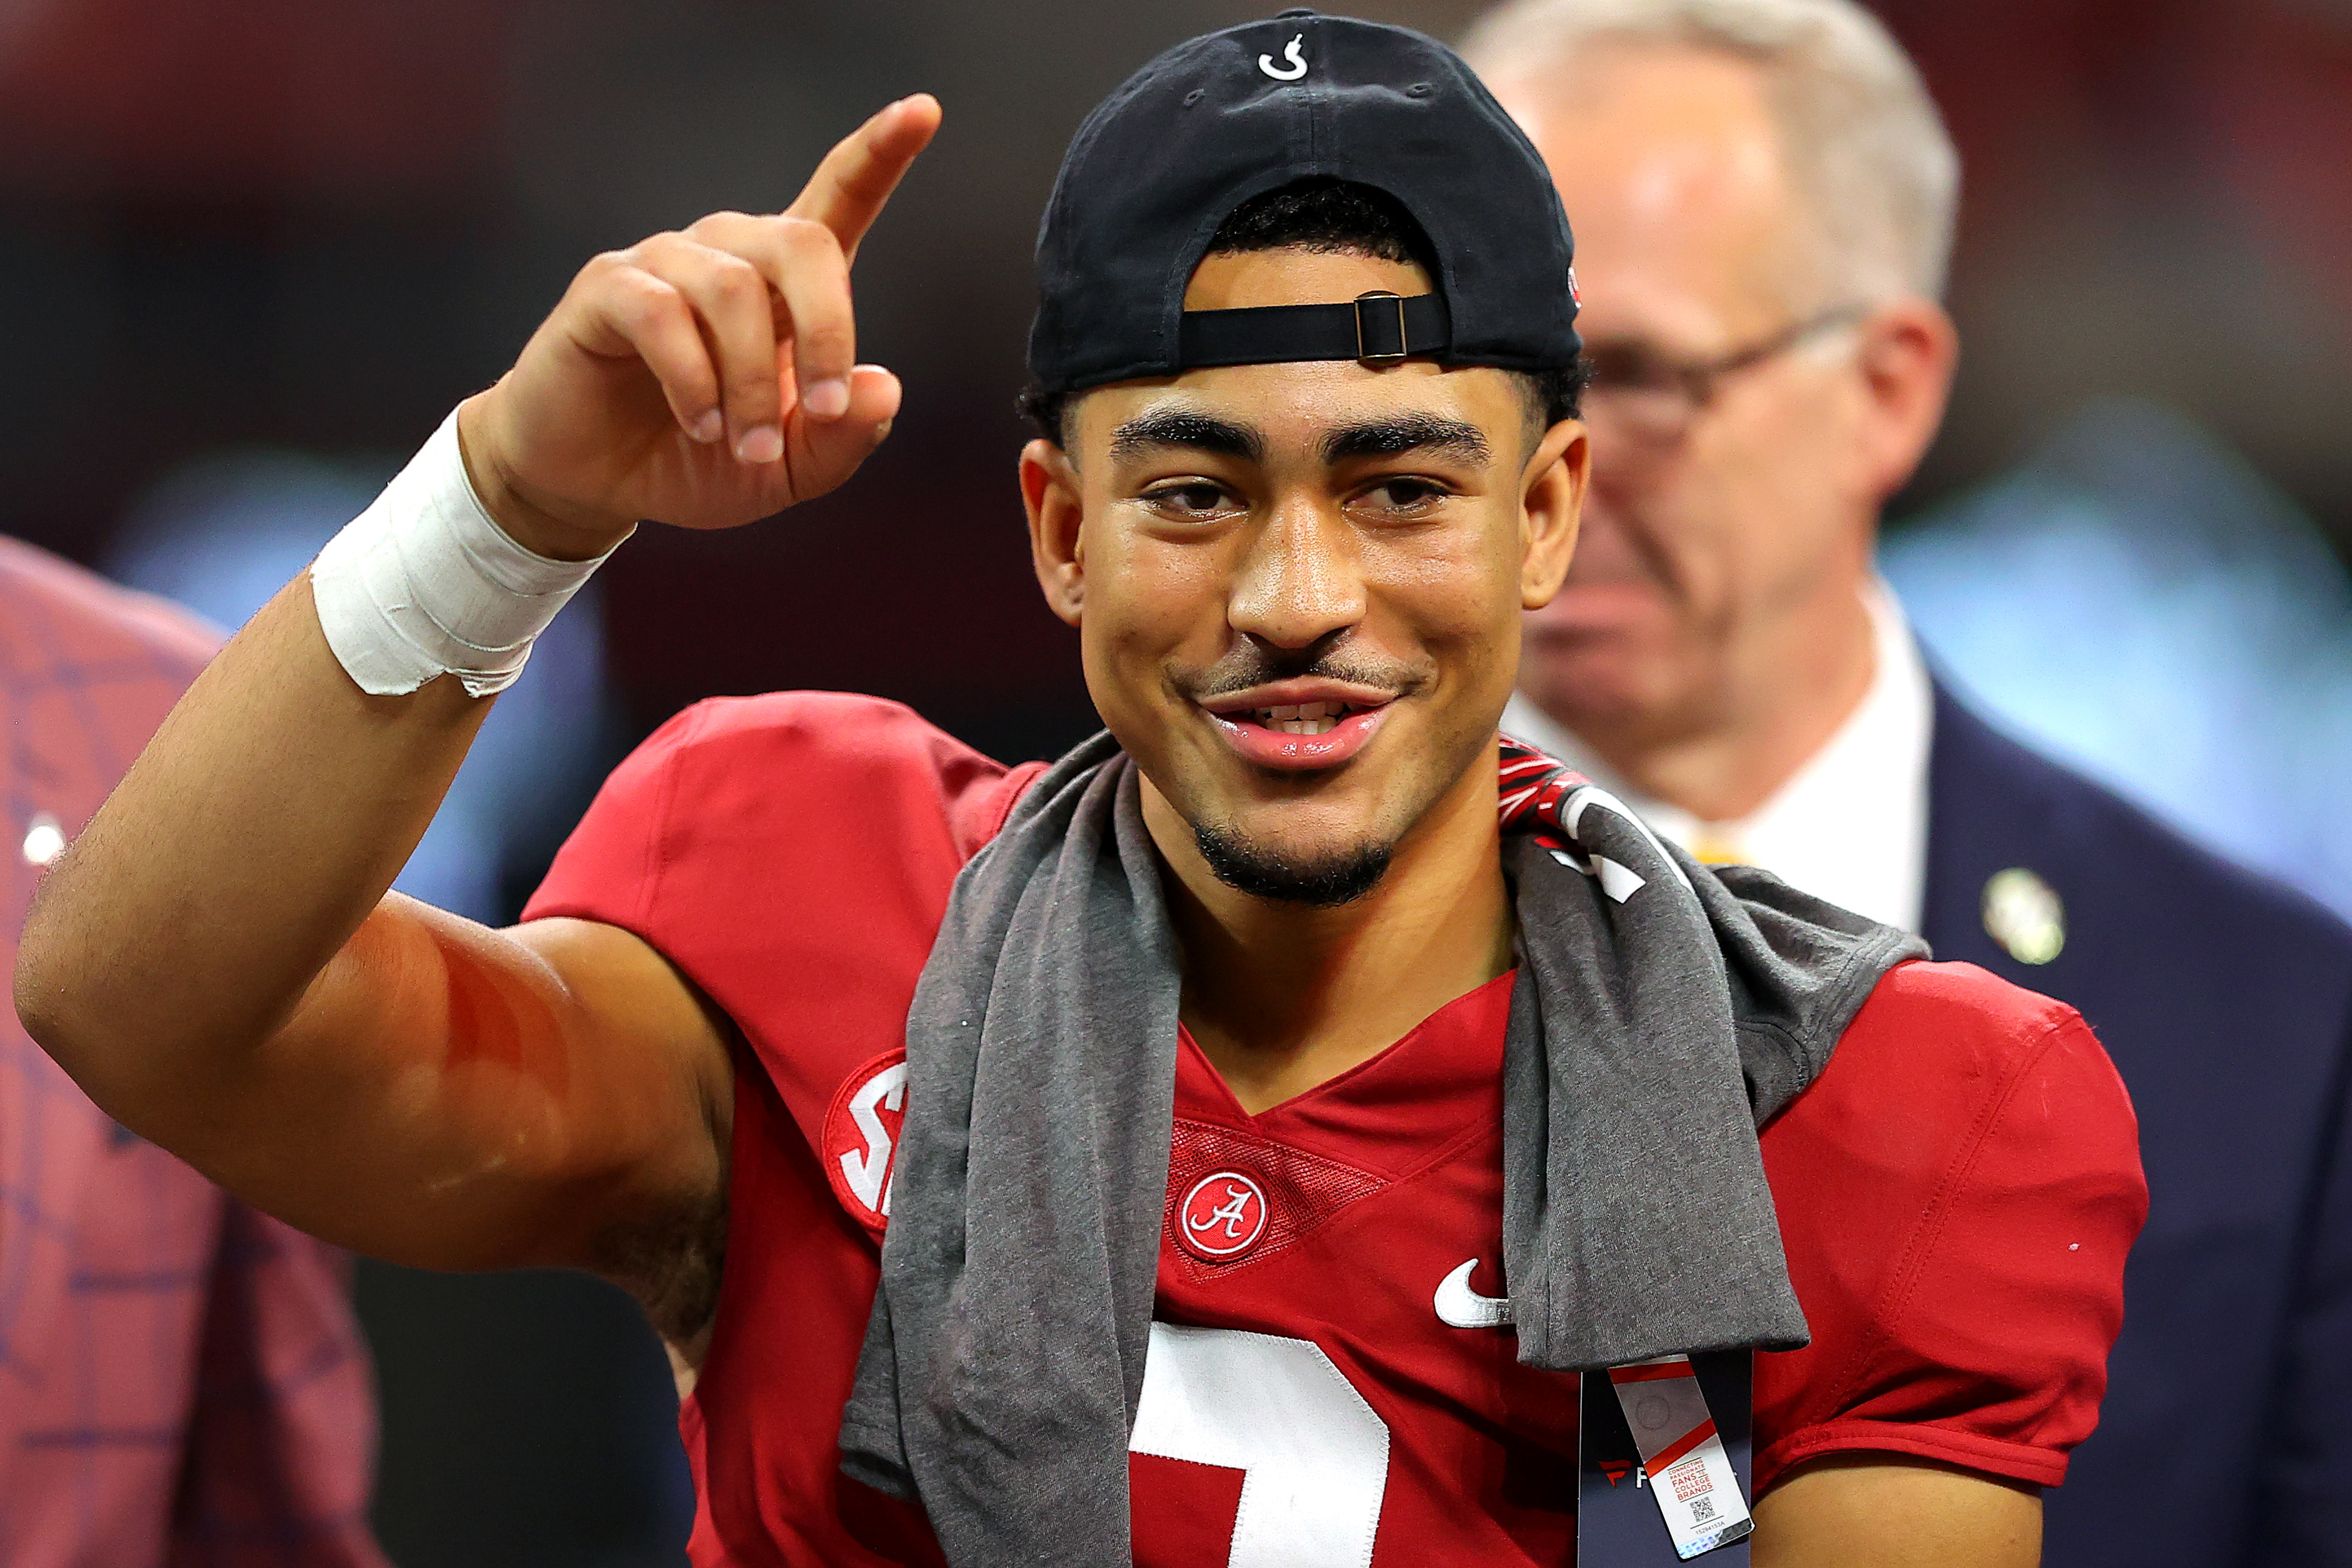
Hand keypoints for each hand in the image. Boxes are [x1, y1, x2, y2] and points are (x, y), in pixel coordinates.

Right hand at [459, 94, 941, 557]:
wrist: (598, 481)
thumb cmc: (698, 459)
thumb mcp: (789, 469)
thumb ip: (844, 437)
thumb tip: (884, 388)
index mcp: (786, 286)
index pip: (839, 199)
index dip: (879, 153)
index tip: (922, 112)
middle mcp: (730, 255)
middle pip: (802, 241)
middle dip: (829, 330)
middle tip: (825, 410)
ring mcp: (665, 264)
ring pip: (734, 290)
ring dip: (753, 383)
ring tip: (746, 445)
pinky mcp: (607, 288)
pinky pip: (663, 315)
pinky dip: (694, 382)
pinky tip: (699, 424)